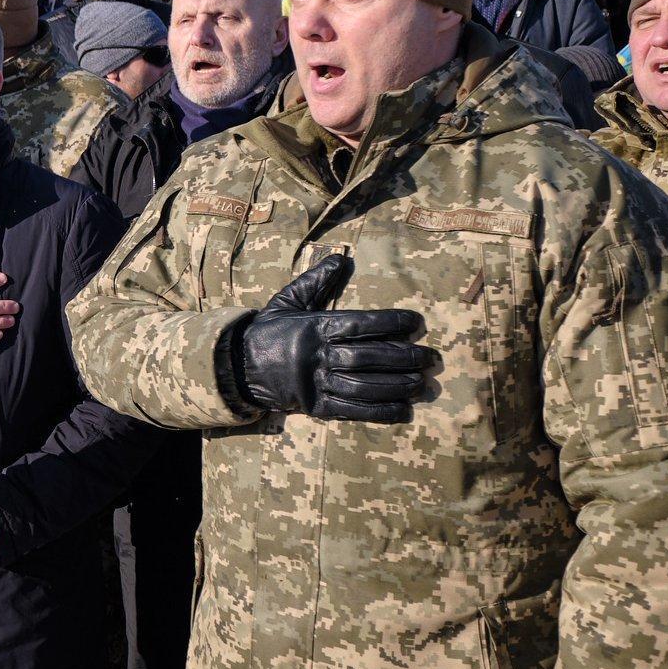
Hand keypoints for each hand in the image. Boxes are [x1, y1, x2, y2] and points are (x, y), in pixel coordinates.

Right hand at [232, 255, 429, 422]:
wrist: (237, 366)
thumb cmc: (268, 330)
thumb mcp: (287, 300)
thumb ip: (316, 281)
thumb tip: (341, 257)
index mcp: (313, 328)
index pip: (360, 324)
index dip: (391, 323)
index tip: (416, 322)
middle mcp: (317, 356)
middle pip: (368, 357)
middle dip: (404, 357)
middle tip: (430, 357)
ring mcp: (316, 384)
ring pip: (364, 386)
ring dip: (397, 385)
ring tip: (421, 382)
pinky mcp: (315, 407)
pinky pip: (352, 410)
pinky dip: (380, 411)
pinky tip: (403, 409)